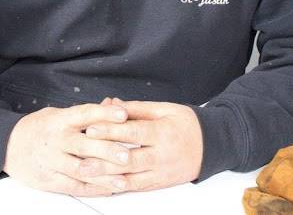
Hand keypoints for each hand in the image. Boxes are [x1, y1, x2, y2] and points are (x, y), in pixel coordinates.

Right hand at [3, 103, 132, 195]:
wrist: (8, 145)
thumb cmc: (39, 128)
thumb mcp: (59, 114)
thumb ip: (86, 114)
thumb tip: (113, 104)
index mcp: (60, 120)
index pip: (85, 114)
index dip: (104, 114)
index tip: (123, 114)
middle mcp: (57, 139)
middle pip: (84, 145)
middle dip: (107, 150)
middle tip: (127, 154)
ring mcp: (52, 161)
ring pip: (80, 169)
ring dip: (103, 175)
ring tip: (123, 179)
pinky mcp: (49, 179)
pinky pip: (73, 186)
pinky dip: (92, 188)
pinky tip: (108, 189)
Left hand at [80, 100, 203, 190]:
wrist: (211, 146)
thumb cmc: (186, 124)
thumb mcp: (164, 109)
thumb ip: (137, 109)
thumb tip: (112, 105)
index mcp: (162, 132)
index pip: (133, 132)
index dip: (111, 131)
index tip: (90, 129)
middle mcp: (161, 155)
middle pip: (129, 159)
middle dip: (103, 160)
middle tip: (82, 160)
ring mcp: (161, 172)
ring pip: (131, 177)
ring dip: (107, 177)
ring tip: (87, 175)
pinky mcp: (160, 183)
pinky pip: (138, 187)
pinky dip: (120, 187)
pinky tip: (105, 185)